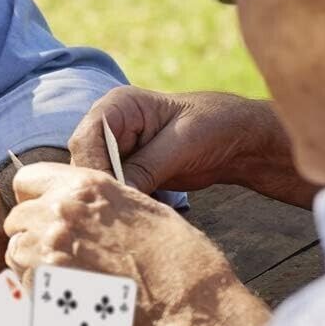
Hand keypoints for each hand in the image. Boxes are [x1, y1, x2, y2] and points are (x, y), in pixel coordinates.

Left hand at [5, 162, 265, 325]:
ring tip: (67, 277)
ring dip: (32, 263)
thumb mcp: (139, 208)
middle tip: (59, 253)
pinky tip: (68, 296)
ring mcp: (49, 248)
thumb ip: (96, 201)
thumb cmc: (177, 259)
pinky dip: (38, 290)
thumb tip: (74, 204)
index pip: (26, 178)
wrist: (189, 306)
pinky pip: (23, 283)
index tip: (44, 213)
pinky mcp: (46, 286)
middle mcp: (61, 210)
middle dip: (31, 233)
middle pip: (16, 217)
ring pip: (15, 250)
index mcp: (85, 185)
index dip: (33, 198)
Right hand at [69, 87, 315, 206]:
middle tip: (116, 213)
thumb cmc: (215, 126)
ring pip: (96, 180)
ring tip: (125, 219)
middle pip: (85, 161)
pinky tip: (133, 218)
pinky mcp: (128, 172)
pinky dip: (122, 204)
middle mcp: (110, 127)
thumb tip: (119, 193)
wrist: (239, 140)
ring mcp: (117, 151)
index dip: (93, 167)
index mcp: (117, 106)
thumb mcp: (181, 144)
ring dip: (110, 198)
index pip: (86, 138)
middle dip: (100, 186)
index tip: (110, 193)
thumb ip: (146, 167)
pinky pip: (114, 190)